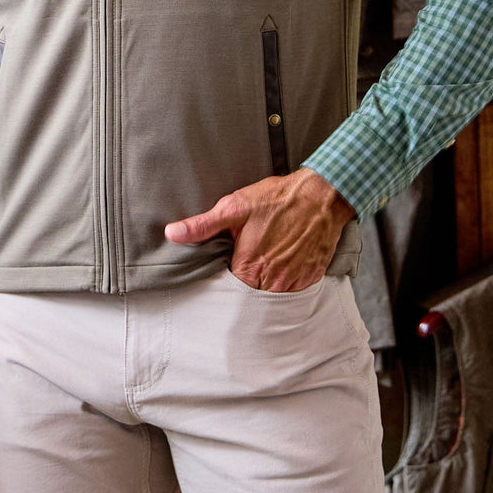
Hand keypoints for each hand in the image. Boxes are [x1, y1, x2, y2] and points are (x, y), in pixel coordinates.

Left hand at [164, 168, 354, 291]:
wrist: (320, 195)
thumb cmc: (276, 199)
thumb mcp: (234, 207)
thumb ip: (202, 226)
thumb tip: (172, 234)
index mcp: (250, 267)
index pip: (229, 292)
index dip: (225, 281)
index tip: (227, 268)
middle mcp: (272, 281)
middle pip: (251, 296)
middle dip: (246, 285)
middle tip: (247, 264)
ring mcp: (294, 282)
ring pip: (273, 296)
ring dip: (266, 286)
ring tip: (265, 265)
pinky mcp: (311, 278)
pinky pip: (293, 292)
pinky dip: (287, 282)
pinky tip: (283, 265)